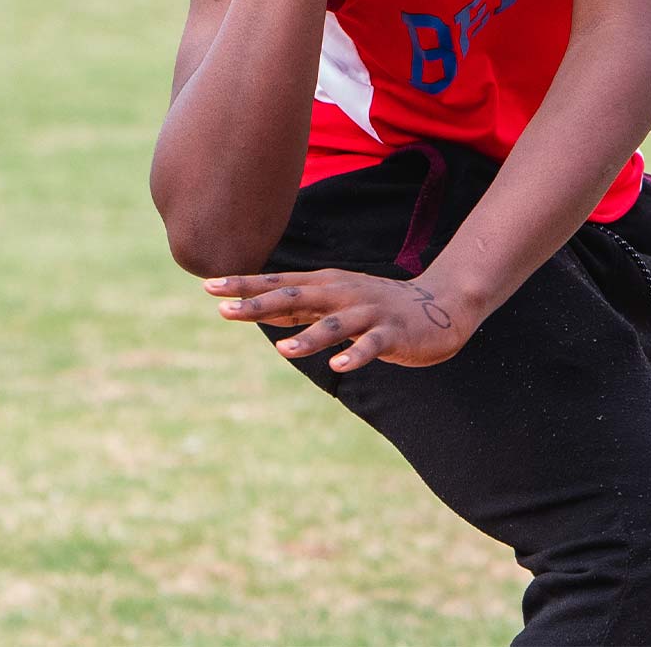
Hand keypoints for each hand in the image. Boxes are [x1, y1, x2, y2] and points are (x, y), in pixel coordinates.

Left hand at [206, 268, 481, 372]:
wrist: (442, 305)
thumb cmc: (379, 306)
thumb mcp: (335, 301)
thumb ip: (299, 306)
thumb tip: (258, 309)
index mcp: (326, 286)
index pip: (278, 283)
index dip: (245, 286)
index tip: (208, 287)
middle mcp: (343, 294)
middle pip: (295, 298)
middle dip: (260, 304)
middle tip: (225, 310)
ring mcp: (368, 312)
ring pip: (333, 324)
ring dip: (309, 337)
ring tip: (283, 350)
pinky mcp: (392, 332)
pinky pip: (372, 344)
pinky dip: (356, 353)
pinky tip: (341, 365)